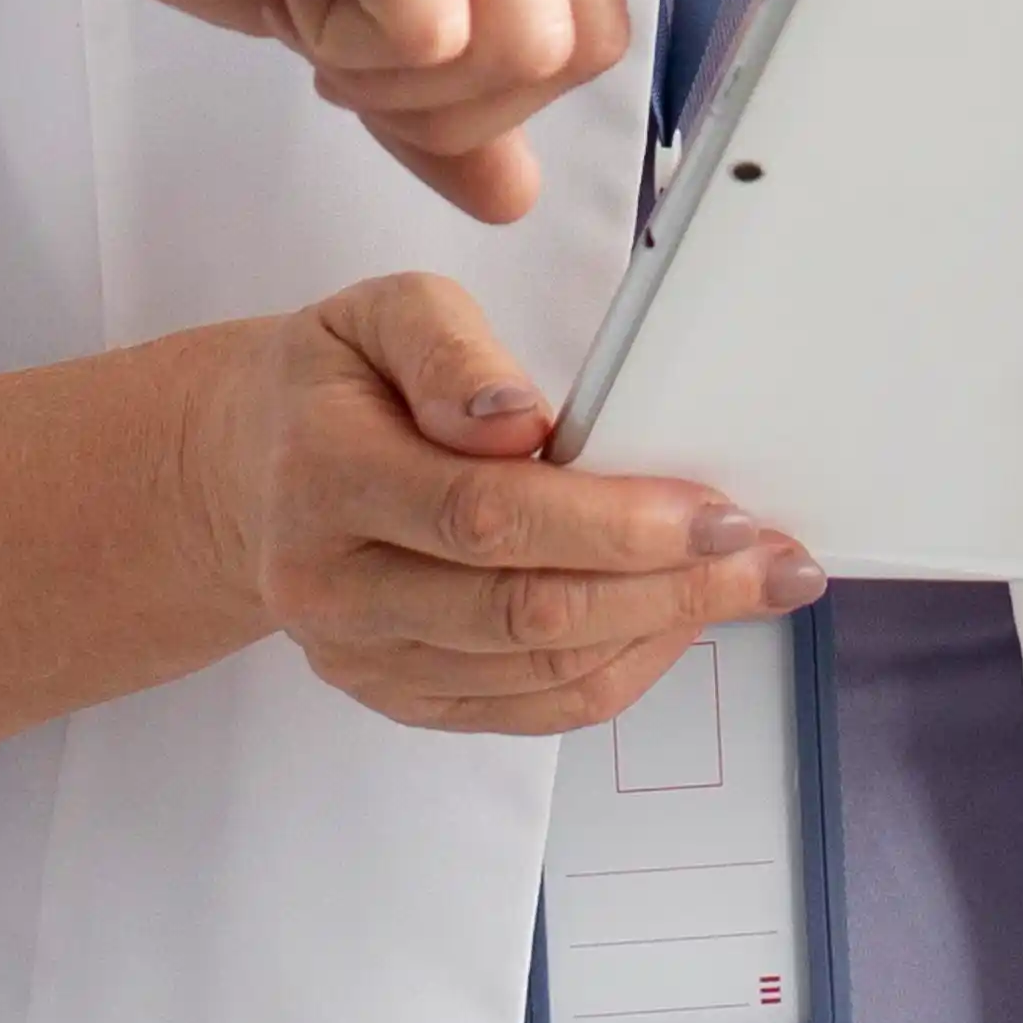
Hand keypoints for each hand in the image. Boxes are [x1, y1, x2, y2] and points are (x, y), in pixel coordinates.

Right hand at [192, 275, 821, 737]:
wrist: (250, 472)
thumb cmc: (338, 382)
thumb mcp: (382, 313)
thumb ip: (452, 350)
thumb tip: (516, 424)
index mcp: (324, 476)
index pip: (483, 517)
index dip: (612, 523)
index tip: (716, 509)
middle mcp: (334, 588)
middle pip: (523, 611)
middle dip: (669, 588)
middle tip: (772, 558)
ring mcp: (364, 660)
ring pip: (540, 675)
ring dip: (664, 633)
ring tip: (751, 585)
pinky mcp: (400, 698)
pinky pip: (531, 710)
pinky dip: (622, 670)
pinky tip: (677, 621)